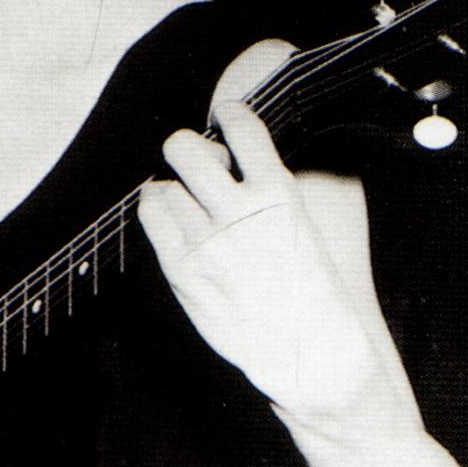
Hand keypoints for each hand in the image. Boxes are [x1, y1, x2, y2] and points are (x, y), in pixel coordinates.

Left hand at [138, 46, 376, 423]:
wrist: (310, 352)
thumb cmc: (314, 294)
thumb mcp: (304, 231)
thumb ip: (266, 200)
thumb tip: (233, 174)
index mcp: (280, 196)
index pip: (246, 131)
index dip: (231, 115)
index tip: (226, 114)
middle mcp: (238, 212)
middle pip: (186, 150)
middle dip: (184, 145)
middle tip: (189, 152)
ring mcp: (206, 242)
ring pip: (164, 188)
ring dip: (168, 185)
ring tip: (177, 193)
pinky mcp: (183, 270)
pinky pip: (153, 223)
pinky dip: (155, 210)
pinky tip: (163, 212)